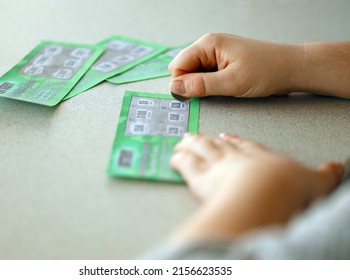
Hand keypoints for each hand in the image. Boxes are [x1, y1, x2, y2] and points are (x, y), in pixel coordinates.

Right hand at [168, 33, 300, 98]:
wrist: (291, 68)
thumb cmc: (268, 70)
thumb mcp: (232, 82)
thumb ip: (201, 85)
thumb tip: (176, 88)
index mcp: (208, 44)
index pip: (177, 65)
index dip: (181, 83)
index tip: (193, 96)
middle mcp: (209, 46)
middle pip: (184, 69)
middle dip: (192, 84)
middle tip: (212, 92)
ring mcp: (216, 54)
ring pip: (194, 74)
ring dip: (203, 85)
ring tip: (224, 87)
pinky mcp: (222, 62)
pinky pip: (206, 75)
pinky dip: (211, 84)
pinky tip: (225, 86)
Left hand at [169, 133, 343, 241]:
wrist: (267, 191)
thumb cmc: (287, 185)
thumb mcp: (315, 180)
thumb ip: (325, 173)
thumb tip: (338, 167)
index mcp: (258, 156)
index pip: (245, 145)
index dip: (235, 141)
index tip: (226, 137)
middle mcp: (236, 157)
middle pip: (217, 145)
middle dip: (206, 140)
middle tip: (195, 135)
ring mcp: (217, 165)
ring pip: (200, 151)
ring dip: (190, 146)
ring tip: (182, 142)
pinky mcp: (201, 177)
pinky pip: (186, 165)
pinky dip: (178, 160)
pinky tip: (173, 158)